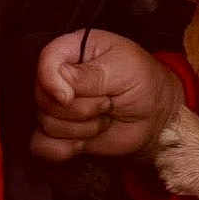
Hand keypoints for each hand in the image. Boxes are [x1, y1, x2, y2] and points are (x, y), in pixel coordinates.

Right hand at [31, 31, 183, 161]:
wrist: (155, 116)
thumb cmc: (143, 83)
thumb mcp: (124, 69)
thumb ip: (89, 75)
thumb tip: (59, 89)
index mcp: (74, 50)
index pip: (46, 60)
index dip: (51, 81)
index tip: (68, 97)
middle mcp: (60, 77)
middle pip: (43, 96)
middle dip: (80, 109)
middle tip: (108, 103)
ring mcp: (57, 105)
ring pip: (46, 122)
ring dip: (82, 128)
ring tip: (105, 118)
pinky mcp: (60, 131)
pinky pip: (42, 146)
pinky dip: (62, 149)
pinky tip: (82, 144)